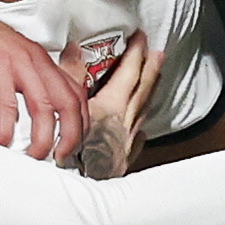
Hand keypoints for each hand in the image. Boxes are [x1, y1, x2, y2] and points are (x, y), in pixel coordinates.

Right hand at [0, 6, 86, 161]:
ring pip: (44, 108)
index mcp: (45, 62)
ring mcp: (20, 65)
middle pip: (69, 103)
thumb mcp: (17, 59)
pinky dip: (7, 128)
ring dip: (41, 138)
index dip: (81, 122)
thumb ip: (31, 80)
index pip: (77, 94)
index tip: (73, 143)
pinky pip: (8, 104)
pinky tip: (2, 141)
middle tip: (59, 157)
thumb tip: (39, 109)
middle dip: (69, 136)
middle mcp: (38, 62)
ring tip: (33, 156)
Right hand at [81, 31, 161, 178]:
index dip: (136, 53)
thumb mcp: (65, 106)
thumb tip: (74, 50)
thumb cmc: (70, 149)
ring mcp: (126, 142)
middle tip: (159, 54)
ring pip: (143, 111)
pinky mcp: (123, 160)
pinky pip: (137, 141)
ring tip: (156, 81)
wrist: (78, 185)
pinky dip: (140, 131)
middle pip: (143, 90)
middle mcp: (125, 122)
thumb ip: (70, 76)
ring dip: (150, 93)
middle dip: (151, 69)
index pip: (129, 72)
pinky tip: (142, 131)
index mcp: (113, 106)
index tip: (141, 39)